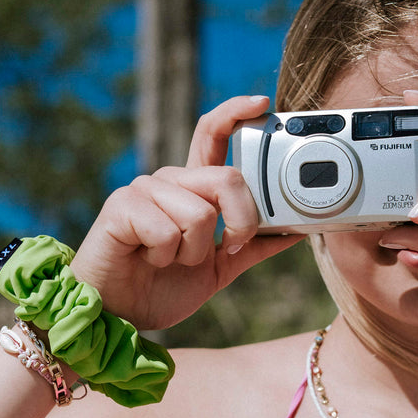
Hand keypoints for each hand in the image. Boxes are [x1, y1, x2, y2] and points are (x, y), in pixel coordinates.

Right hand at [70, 96, 301, 329]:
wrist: (122, 315)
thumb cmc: (164, 287)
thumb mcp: (221, 268)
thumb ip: (253, 246)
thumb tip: (295, 232)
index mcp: (192, 189)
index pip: (212, 135)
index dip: (235, 113)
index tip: (262, 103)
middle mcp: (169, 181)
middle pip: (226, 178)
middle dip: (240, 224)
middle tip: (224, 249)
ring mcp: (144, 190)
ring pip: (199, 214)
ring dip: (193, 254)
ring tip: (169, 261)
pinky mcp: (122, 207)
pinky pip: (168, 230)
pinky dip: (166, 257)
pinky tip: (147, 259)